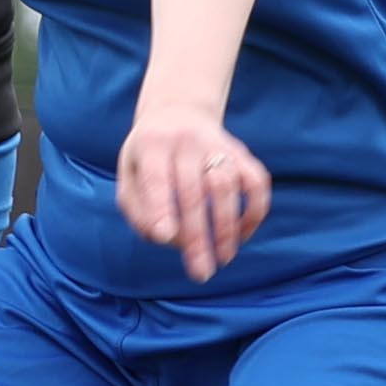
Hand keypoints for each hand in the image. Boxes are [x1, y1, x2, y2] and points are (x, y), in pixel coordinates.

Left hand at [112, 101, 270, 280]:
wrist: (177, 112)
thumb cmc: (148, 156)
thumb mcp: (128, 173)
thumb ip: (137, 207)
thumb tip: (163, 237)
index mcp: (151, 144)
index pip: (157, 178)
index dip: (160, 208)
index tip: (164, 238)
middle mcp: (186, 140)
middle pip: (194, 191)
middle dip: (198, 236)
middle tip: (201, 273)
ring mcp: (218, 144)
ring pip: (228, 185)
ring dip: (228, 227)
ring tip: (223, 259)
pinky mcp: (241, 152)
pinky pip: (257, 181)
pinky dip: (255, 210)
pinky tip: (243, 234)